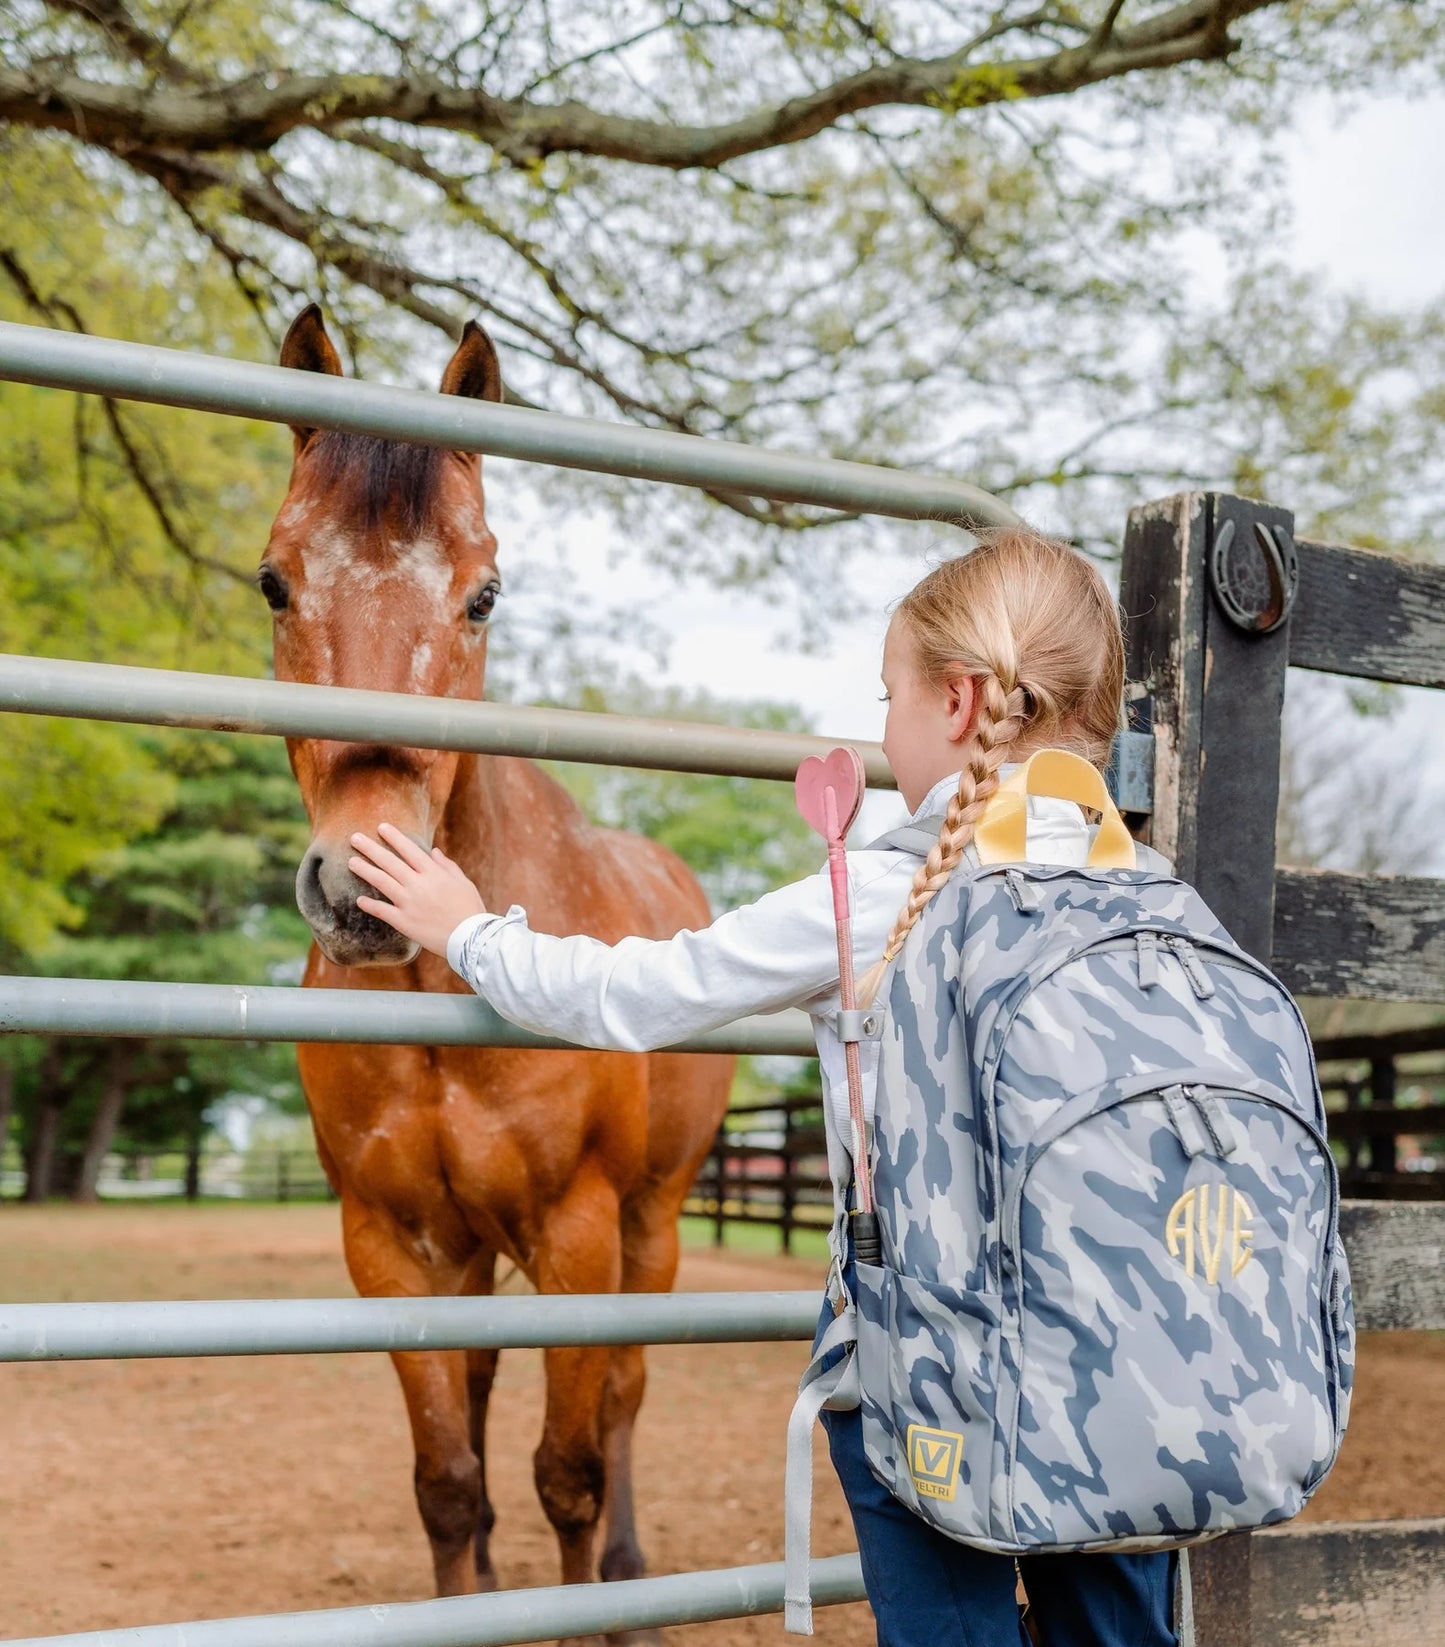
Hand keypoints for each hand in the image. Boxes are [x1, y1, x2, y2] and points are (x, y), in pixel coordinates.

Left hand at [349, 823, 487, 957]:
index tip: (381, 827)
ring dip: (364, 870)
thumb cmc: (470, 909)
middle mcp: (418, 885)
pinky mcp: (404, 922)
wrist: (471, 938)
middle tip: (355, 837)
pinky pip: (382, 911)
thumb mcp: (463, 882)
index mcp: (434, 873)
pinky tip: (359, 900)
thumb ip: (447, 866)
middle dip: (370, 848)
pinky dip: (370, 905)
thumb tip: (434, 851)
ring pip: (381, 881)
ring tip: (351, 861)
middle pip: (389, 862)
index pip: (409, 850)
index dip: (394, 837)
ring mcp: (409, 903)